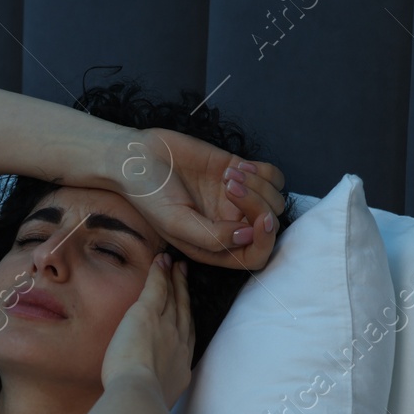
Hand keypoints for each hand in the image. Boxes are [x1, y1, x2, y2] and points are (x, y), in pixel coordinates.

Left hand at [101, 251, 194, 406]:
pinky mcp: (147, 314)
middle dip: (185, 292)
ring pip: (173, 297)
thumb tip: (146, 397)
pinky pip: (156, 287)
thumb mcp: (155, 400)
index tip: (186, 307)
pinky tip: (161, 260)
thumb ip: (154, 392)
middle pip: (183, 311)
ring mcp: (165, 327)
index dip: (186, 317)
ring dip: (175, 279)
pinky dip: (160, 273)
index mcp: (180, 366)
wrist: (138, 395)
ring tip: (176, 264)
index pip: (186, 335)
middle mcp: (178, 342)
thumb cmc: (139, 404)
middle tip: (185, 274)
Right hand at [112, 127, 286, 270]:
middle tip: (229, 187)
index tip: (258, 220)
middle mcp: (230, 225)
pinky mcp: (241, 172)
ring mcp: (238, 199)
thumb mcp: (175, 223)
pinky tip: (235, 166)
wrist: (138, 158)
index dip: (264, 242)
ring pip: (274, 199)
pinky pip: (273, 176)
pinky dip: (262, 171)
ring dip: (257, 185)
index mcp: (215, 246)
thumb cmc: (150, 195)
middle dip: (257, 205)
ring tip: (227, 176)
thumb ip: (212, 237)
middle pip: (268, 225)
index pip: (255, 256)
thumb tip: (249, 235)